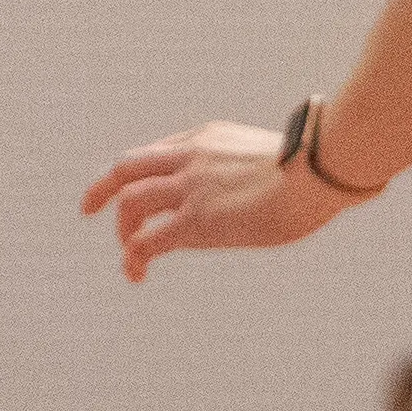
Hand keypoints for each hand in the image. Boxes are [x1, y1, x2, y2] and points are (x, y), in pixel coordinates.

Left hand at [79, 123, 348, 282]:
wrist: (321, 167)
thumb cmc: (318, 165)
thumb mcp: (277, 156)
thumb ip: (261, 168)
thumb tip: (286, 185)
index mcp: (209, 137)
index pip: (160, 151)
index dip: (145, 174)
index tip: (144, 194)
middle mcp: (190, 156)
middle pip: (127, 166)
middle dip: (103, 188)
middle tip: (90, 208)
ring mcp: (190, 188)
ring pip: (129, 200)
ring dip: (122, 229)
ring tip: (127, 253)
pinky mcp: (195, 221)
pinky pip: (147, 240)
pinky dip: (133, 257)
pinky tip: (137, 273)